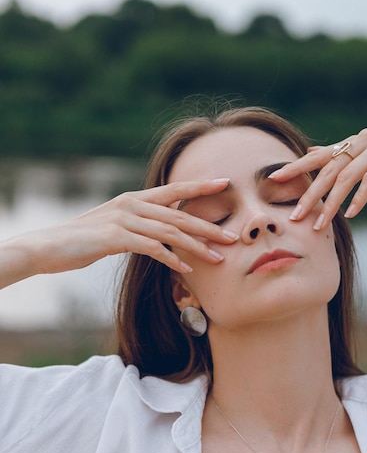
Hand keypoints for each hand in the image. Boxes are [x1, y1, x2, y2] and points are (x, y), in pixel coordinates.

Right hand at [0, 179, 237, 289]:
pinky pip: (151, 247)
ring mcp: (124, 219)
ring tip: (217, 259)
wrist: (49, 247)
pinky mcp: (116, 237)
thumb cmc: (84, 240)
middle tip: (232, 237)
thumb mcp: (115, 227)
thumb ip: (139, 225)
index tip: (226, 182)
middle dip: (208, 226)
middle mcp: (132, 204)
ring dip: (196, 246)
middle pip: (179, 214)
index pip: (174, 190)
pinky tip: (185, 269)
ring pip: (170, 231)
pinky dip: (170, 258)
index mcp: (135, 199)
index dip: (200, 186)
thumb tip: (161, 234)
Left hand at [268, 128, 366, 229]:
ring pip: (348, 176)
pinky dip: (361, 197)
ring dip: (332, 203)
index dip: (296, 166)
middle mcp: (362, 141)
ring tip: (320, 224)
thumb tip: (312, 152)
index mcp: (353, 142)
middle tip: (295, 216)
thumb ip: (341, 155)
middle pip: (329, 169)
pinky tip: (352, 214)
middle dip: (310, 194)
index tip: (273, 179)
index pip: (319, 156)